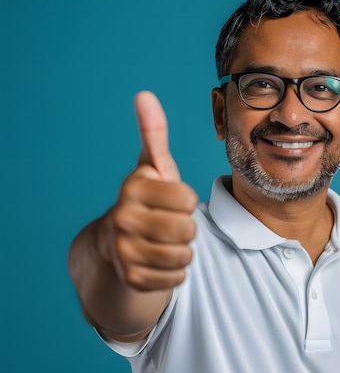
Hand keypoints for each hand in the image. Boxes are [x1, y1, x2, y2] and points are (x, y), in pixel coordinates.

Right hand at [103, 91, 197, 291]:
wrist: (116, 244)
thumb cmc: (147, 199)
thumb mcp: (153, 167)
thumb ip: (154, 133)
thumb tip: (144, 94)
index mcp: (132, 187)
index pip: (188, 198)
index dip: (186, 200)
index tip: (170, 200)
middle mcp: (122, 218)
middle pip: (188, 229)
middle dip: (187, 227)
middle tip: (168, 223)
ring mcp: (123, 251)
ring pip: (185, 255)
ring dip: (183, 250)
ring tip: (164, 241)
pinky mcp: (130, 278)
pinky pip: (177, 277)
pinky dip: (175, 271)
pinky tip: (158, 260)